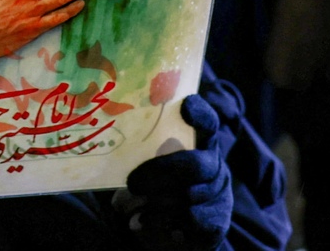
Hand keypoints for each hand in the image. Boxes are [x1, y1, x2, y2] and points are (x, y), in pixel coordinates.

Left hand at [119, 95, 232, 250]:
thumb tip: (110, 143)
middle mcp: (214, 166)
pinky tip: (143, 220)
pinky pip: (190, 221)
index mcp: (202, 145)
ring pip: (188, 196)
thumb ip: (146, 151)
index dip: (200, 114)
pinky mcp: (217, 221)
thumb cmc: (166, 184)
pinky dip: (163, 221)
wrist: (192, 223)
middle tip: (132, 182)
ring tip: (135, 204)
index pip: (208, 123)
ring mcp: (218, 194)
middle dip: (159, 172)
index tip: (186, 105)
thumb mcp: (160, 162)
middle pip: (194, 165)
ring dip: (156, 201)